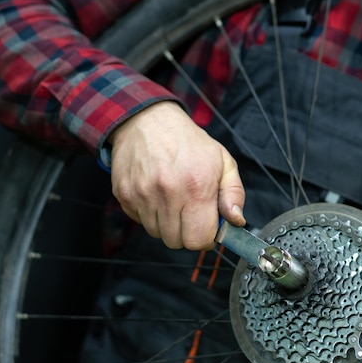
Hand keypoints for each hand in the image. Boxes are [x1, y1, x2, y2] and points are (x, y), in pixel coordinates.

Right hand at [109, 101, 245, 249]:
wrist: (148, 121)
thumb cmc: (188, 142)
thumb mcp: (222, 161)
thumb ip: (234, 193)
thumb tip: (236, 221)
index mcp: (197, 187)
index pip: (199, 240)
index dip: (206, 238)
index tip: (208, 227)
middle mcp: (168, 194)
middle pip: (177, 242)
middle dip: (187, 232)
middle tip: (190, 213)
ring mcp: (143, 196)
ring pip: (158, 234)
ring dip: (168, 224)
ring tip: (173, 200)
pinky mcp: (125, 195)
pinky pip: (140, 222)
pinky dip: (150, 214)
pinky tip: (156, 194)